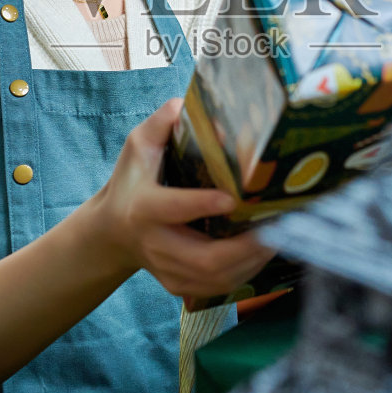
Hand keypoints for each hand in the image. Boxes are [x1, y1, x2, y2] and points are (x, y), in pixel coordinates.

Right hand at [86, 98, 275, 298]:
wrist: (112, 233)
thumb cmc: (131, 183)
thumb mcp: (137, 147)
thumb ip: (161, 124)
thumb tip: (186, 105)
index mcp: (143, 208)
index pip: (173, 209)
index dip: (201, 205)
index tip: (232, 197)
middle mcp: (155, 244)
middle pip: (203, 259)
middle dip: (244, 248)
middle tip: (274, 227)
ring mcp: (168, 270)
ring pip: (215, 278)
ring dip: (252, 261)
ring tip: (278, 236)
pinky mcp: (179, 286)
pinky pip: (218, 287)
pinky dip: (245, 273)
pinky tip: (263, 252)